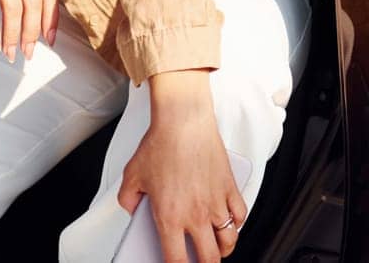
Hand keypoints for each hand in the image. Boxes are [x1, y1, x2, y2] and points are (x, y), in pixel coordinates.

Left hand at [118, 70, 245, 260]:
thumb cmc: (160, 144)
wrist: (184, 120)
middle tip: (198, 262)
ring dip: (222, 250)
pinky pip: (240, 216)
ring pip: (228, 242)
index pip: (176, 260)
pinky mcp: (230, 188)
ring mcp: (216, 203)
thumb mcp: (132, 175)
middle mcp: (196, 215)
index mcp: (170, 217)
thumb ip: (128, 199)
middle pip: (208, 259)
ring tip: (215, 248)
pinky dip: (236, 224)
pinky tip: (229, 222)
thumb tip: (132, 210)